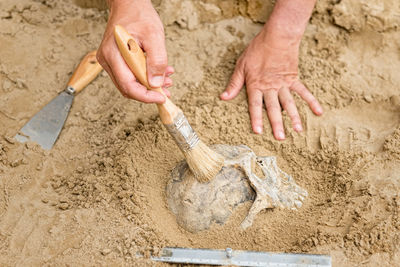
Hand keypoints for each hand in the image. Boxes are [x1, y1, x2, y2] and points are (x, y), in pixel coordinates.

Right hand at [97, 0, 172, 102]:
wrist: (130, 5)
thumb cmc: (139, 16)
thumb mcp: (154, 36)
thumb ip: (157, 60)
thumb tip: (156, 84)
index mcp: (113, 54)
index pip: (127, 85)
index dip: (145, 96)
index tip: (161, 98)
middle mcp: (107, 60)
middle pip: (128, 87)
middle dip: (149, 92)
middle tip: (167, 90)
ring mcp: (110, 61)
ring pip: (130, 83)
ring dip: (149, 85)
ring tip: (166, 78)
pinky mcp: (116, 61)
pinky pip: (130, 75)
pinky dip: (146, 77)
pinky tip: (159, 72)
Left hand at [220, 25, 321, 139]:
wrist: (278, 36)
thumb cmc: (257, 50)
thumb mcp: (241, 65)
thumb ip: (234, 83)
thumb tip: (223, 97)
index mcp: (256, 85)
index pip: (255, 105)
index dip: (256, 118)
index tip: (258, 132)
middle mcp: (270, 87)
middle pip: (274, 108)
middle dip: (277, 124)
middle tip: (281, 138)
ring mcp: (283, 84)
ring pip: (289, 103)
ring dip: (294, 117)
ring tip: (298, 131)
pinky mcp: (293, 79)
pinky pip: (303, 91)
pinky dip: (311, 101)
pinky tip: (318, 112)